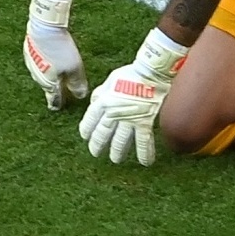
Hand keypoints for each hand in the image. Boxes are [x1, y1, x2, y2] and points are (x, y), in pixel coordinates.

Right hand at [22, 0, 88, 109]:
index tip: (58, 108)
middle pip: (47, 86)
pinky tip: (48, 55)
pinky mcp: (28, 50)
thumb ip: (77, 85)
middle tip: (61, 88)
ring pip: (41, 73)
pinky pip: (37, 61)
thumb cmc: (61, 49)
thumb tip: (80, 96)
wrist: (44, 26)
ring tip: (56, 70)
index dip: (58, 104)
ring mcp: (31, 63)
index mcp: (49, 84)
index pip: (54, 100)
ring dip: (48, 73)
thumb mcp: (75, 69)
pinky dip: (43, 61)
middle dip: (54, 88)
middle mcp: (37, 77)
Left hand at [77, 27, 188, 165]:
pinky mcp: (144, 122)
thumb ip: (101, 93)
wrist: (150, 73)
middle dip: (98, 144)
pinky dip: (145, 153)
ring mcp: (129, 119)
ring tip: (115, 159)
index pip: (91, 118)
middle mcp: (114, 112)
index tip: (85, 136)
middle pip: (103, 132)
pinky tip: (144, 162)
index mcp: (104, 100)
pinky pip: (144, 141)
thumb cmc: (130, 74)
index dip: (87, 128)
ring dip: (117, 151)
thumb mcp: (110, 81)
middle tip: (95, 152)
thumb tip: (95, 103)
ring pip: (121, 140)